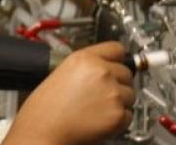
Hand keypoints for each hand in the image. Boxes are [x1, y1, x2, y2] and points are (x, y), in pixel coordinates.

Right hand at [3, 41, 134, 144]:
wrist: (45, 128)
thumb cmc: (48, 105)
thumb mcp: (64, 70)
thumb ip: (88, 65)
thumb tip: (105, 67)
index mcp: (86, 58)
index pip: (117, 48)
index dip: (118, 58)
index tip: (119, 63)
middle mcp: (102, 72)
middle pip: (127, 72)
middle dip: (119, 83)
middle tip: (103, 94)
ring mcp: (112, 93)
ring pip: (130, 94)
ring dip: (120, 101)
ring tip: (99, 108)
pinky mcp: (118, 115)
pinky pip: (128, 115)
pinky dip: (119, 120)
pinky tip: (101, 120)